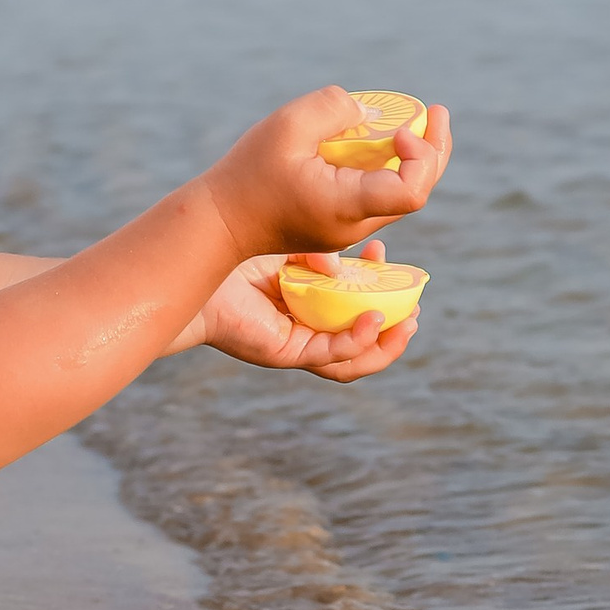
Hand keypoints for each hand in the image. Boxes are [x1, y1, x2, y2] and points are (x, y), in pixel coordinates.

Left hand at [191, 241, 419, 381]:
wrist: (195, 270)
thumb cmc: (233, 257)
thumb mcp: (289, 248)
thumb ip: (318, 254)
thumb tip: (345, 265)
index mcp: (309, 303)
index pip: (354, 307)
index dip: (379, 289)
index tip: (388, 257)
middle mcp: (305, 328)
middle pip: (360, 343)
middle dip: (393, 330)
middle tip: (414, 309)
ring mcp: (296, 344)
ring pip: (350, 362)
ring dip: (383, 347)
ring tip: (406, 326)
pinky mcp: (284, 352)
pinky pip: (330, 356)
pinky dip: (356, 342)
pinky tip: (374, 322)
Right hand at [205, 87, 452, 261]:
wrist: (220, 221)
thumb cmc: (248, 174)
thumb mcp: (287, 125)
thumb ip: (334, 107)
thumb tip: (371, 113)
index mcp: (346, 206)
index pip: (412, 191)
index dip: (421, 155)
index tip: (398, 128)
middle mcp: (355, 226)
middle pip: (418, 194)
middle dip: (434, 151)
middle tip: (437, 112)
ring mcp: (349, 229)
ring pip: (402, 196)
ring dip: (415, 159)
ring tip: (417, 121)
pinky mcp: (340, 223)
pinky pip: (379, 195)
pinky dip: (390, 167)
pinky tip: (385, 139)